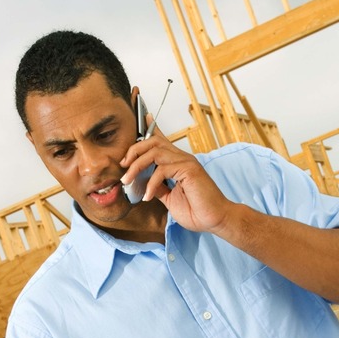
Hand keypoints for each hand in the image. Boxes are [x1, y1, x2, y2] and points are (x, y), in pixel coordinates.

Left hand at [120, 127, 235, 233]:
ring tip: (128, 181)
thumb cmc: (197, 210)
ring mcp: (186, 162)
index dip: (152, 127)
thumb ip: (158, 187)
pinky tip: (147, 196)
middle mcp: (182, 158)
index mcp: (178, 162)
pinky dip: (151, 183)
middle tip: (123, 166)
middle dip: (134, 151)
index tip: (143, 117)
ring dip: (136, 166)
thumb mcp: (170, 198)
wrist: (215, 219)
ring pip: (155, 152)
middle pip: (153, 142)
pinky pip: (162, 169)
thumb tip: (143, 181)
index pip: (162, 140)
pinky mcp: (189, 170)